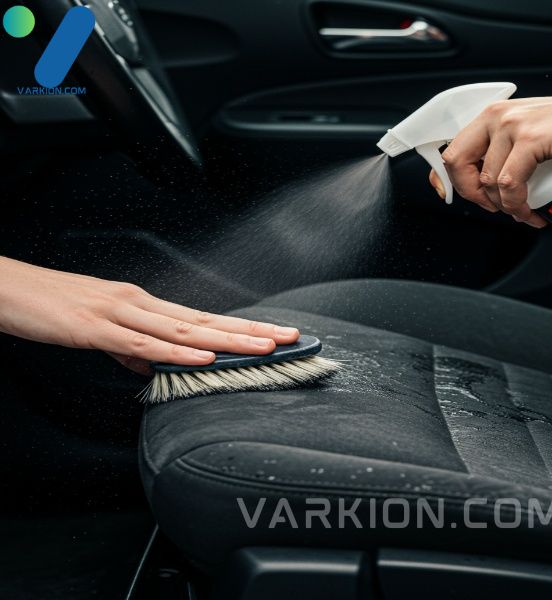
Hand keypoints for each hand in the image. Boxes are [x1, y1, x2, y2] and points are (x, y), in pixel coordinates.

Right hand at [0, 257, 300, 374]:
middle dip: (252, 332)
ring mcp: (119, 313)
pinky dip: (175, 351)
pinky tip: (202, 357)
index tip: (275, 337)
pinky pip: (141, 342)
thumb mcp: (100, 331)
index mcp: (144, 307)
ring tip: (264, 348)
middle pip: (206, 321)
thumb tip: (158, 366)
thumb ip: (131, 348)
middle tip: (291, 339)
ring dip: (228, 340)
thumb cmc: (50, 306)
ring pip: (184, 330)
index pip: (204, 320)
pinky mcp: (94, 327)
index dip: (242, 329)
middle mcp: (140, 305)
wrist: (4, 287)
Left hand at [428, 89, 551, 226]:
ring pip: (489, 181)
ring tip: (526, 213)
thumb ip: (510, 149)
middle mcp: (498, 116)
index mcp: (494, 114)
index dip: (448, 180)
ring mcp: (514, 125)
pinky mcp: (532, 139)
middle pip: (458, 164)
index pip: (453, 149)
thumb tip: (490, 181)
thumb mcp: (535, 134)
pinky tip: (533, 211)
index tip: (459, 199)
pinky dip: (517, 205)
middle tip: (497, 208)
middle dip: (473, 196)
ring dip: (505, 208)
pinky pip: (510, 185)